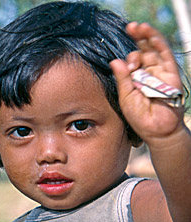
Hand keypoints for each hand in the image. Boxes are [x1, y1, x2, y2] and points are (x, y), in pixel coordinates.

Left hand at [110, 22, 184, 146]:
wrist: (156, 130)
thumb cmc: (140, 117)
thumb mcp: (126, 96)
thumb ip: (122, 78)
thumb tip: (114, 61)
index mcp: (137, 79)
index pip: (133, 61)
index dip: (127, 57)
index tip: (120, 62)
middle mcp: (149, 74)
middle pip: (144, 51)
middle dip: (137, 38)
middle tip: (130, 27)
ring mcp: (161, 73)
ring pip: (155, 50)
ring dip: (148, 36)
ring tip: (139, 27)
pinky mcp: (171, 75)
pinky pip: (166, 57)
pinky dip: (159, 45)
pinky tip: (151, 36)